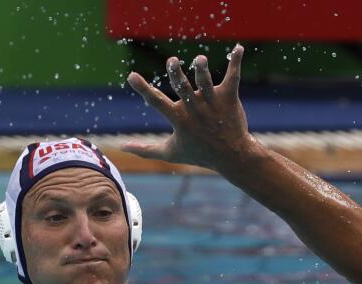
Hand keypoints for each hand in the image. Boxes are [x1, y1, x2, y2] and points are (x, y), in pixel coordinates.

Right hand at [123, 45, 255, 170]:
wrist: (231, 156)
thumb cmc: (199, 153)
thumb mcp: (169, 153)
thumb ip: (145, 149)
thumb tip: (122, 147)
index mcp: (179, 119)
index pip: (157, 102)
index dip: (144, 89)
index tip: (132, 76)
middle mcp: (195, 109)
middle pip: (183, 88)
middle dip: (177, 74)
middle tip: (172, 61)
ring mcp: (212, 102)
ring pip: (206, 82)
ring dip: (202, 70)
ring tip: (199, 60)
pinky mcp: (229, 97)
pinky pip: (233, 77)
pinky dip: (236, 62)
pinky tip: (239, 49)